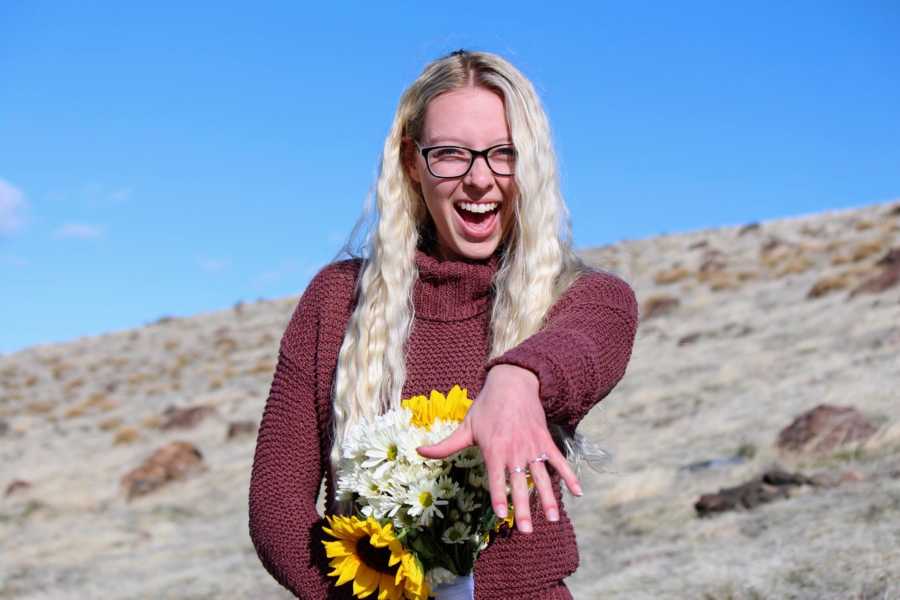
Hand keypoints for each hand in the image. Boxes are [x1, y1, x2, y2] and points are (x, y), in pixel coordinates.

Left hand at [416, 364, 582, 533]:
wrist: (513, 383)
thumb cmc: (486, 407)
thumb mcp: (466, 426)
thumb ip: (445, 445)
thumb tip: (418, 452)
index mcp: (494, 449)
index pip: (496, 478)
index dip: (498, 496)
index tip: (501, 516)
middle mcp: (515, 450)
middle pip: (519, 484)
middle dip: (523, 508)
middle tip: (525, 530)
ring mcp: (532, 446)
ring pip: (541, 477)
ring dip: (548, 498)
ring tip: (552, 519)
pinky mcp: (545, 441)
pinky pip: (558, 461)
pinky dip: (570, 476)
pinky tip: (578, 492)